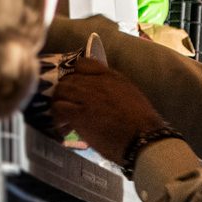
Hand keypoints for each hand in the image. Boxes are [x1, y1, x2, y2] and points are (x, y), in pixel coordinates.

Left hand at [49, 55, 164, 163]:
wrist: (142, 138)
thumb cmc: (143, 123)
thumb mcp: (131, 95)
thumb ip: (114, 89)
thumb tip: (103, 97)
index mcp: (111, 76)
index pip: (83, 63)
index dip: (76, 74)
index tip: (77, 87)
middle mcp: (96, 82)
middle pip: (68, 79)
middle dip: (65, 92)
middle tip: (68, 106)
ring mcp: (85, 97)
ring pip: (60, 92)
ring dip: (60, 104)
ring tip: (64, 119)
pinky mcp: (78, 114)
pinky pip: (58, 109)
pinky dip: (58, 118)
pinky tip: (65, 128)